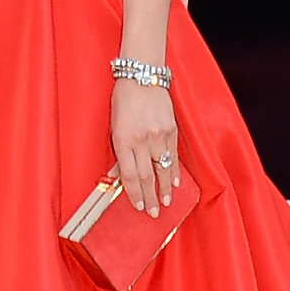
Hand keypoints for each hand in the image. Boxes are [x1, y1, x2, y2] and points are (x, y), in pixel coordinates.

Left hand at [111, 79, 179, 214]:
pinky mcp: (171, 129)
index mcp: (123, 139)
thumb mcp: (114, 125)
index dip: (134, 193)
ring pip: (162, 168)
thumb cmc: (122, 100)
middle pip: (146, 176)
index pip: (129, 175)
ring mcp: (158, 135)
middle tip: (153, 214)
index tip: (138, 206)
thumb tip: (128, 172)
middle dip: (150, 197)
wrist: (142, 77)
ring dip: (165, 188)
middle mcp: (141, 140)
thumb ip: (122, 148)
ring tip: (167, 202)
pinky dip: (174, 170)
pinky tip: (176, 182)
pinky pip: (173, 155)